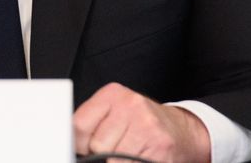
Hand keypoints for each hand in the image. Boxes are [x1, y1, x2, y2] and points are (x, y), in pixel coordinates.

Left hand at [73, 83, 211, 162]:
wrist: (181, 130)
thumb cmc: (140, 124)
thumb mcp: (113, 113)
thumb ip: (90, 125)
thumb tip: (70, 146)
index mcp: (113, 94)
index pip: (79, 125)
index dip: (80, 143)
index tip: (85, 147)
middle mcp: (131, 105)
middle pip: (97, 145)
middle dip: (101, 153)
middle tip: (114, 148)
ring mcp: (147, 125)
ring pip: (113, 159)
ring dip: (117, 161)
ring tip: (128, 152)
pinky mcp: (160, 146)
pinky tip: (139, 157)